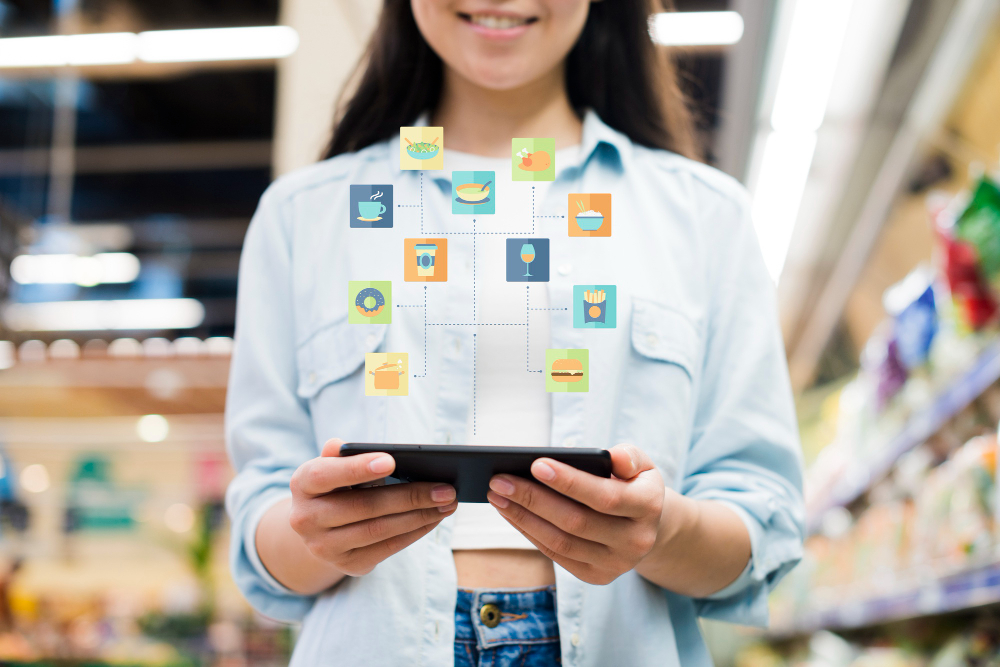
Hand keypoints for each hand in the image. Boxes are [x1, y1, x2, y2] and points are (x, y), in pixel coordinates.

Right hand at [288, 438, 456, 575]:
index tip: (391, 460)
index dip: (357, 467)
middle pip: (363, 506)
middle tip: (446, 488)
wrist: (319, 528)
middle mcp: (306, 519)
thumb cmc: (335, 485)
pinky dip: (415, 532)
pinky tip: (434, 518)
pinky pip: (387, 548)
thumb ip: (341, 455)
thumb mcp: (332, 466)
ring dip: (420, 516)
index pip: (326, 474)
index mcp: (302, 484)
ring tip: (448, 503)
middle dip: (410, 496)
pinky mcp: (347, 565)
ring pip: (379, 530)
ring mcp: (324, 547)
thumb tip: (351, 447)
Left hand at [487, 443, 664, 584]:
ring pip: (561, 542)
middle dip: (533, 499)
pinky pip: (556, 555)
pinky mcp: (597, 576)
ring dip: (522, 518)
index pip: (604, 496)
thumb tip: (613, 457)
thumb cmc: (633, 484)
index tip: (535, 464)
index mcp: (648, 506)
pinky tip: (510, 512)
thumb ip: (629, 456)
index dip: (569, 482)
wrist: (647, 525)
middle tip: (499, 479)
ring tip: (496, 494)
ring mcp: (616, 564)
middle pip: (576, 522)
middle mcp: (635, 541)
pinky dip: (529, 532)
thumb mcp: (641, 464)